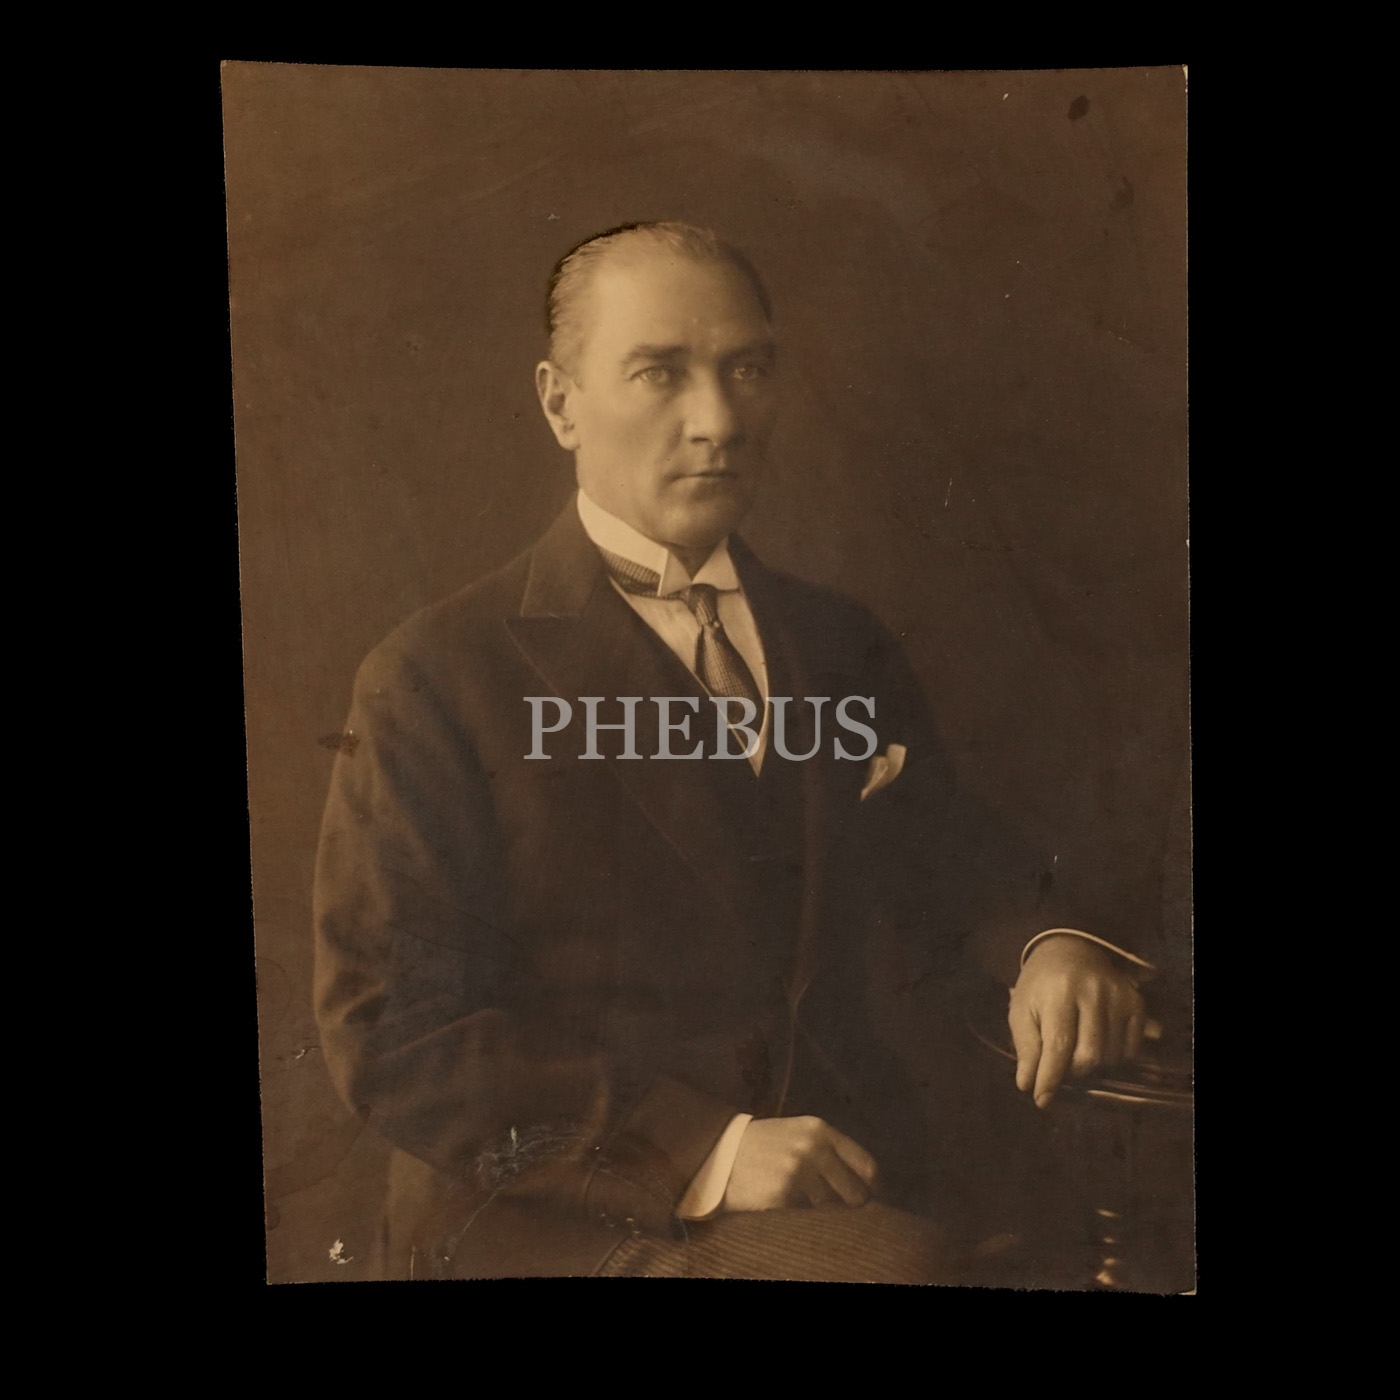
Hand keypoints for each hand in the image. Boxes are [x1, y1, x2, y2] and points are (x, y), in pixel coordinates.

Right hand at [722, 1116, 878, 1212]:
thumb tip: (866, 1188)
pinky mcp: (779, 1198)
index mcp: (819, 1131)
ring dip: (823, 1219)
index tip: (876, 1203)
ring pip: (829, 1211)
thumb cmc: (764, 1147)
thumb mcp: (798, 1134)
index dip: (875, 1189)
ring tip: (807, 1215)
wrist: (718, 1154)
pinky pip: (803, 1221)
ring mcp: (795, 1173)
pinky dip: (800, 1225)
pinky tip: (788, 1218)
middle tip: (843, 1218)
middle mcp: (811, 1148)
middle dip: (850, 1209)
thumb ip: (829, 1152)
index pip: (866, 1165)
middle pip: (854, 1193)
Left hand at [1009, 935, 1145, 1108]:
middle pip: (1089, 1056)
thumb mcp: (1022, 1010)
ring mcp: (1119, 997)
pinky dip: (1113, 1057)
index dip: (1050, 1078)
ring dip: (1091, 1065)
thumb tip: (1027, 1085)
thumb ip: (1026, 1047)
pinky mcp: (1136, 1003)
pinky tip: (1097, 1044)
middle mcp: (1093, 992)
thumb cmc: (1040, 984)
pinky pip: (1130, 1049)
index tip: (1041, 1099)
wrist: (1069, 949)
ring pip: (1110, 1056)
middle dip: (1071, 1072)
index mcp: (1059, 992)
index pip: (1059, 1046)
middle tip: (1059, 1067)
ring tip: (1075, 1051)